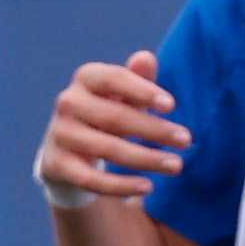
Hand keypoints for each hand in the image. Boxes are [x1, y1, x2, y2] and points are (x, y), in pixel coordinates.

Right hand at [39, 51, 184, 204]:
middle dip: (154, 130)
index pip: (113, 79)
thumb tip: (146, 58)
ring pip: (108, 149)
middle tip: (186, 140)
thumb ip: (137, 79)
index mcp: (86, 78)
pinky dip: (121, 185)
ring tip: (177, 165)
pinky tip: (148, 187)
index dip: (142, 91)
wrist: (68, 150)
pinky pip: (92, 179)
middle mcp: (68, 103)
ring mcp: (60, 134)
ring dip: (146, 159)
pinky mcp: (58, 165)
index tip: (172, 106)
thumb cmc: (107, 114)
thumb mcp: (123, 95)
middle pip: (115, 117)